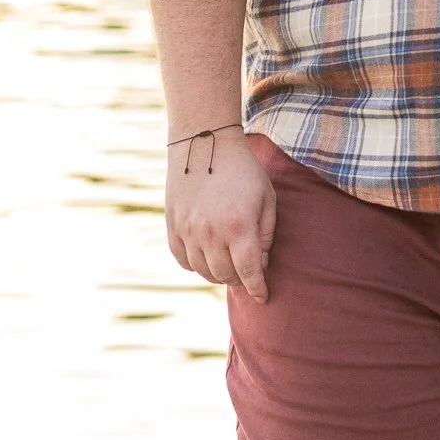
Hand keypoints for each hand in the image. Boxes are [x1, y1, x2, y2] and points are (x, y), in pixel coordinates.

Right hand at [166, 125, 276, 302]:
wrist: (205, 143)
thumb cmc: (243, 170)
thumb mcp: (267, 198)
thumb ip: (267, 234)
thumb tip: (261, 264)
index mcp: (239, 227)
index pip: (248, 273)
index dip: (258, 289)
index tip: (263, 296)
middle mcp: (211, 234)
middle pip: (225, 275)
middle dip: (240, 279)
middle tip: (247, 271)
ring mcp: (188, 231)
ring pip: (203, 271)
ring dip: (218, 273)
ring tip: (228, 263)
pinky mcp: (172, 226)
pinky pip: (182, 260)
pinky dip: (195, 264)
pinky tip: (206, 256)